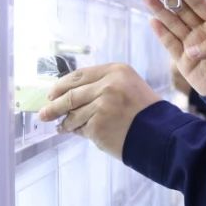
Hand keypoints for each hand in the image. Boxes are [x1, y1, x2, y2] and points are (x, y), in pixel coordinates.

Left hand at [37, 63, 159, 157]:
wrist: (161, 135)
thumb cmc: (144, 113)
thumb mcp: (127, 87)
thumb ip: (101, 86)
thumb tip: (68, 95)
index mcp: (115, 71)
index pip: (78, 75)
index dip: (61, 85)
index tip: (51, 94)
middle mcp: (108, 84)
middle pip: (71, 94)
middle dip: (54, 105)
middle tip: (44, 113)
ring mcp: (102, 105)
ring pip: (72, 114)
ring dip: (65, 122)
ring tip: (63, 127)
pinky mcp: (98, 124)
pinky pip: (79, 129)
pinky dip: (77, 132)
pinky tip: (79, 133)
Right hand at [143, 0, 205, 95]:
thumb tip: (191, 50)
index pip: (200, 4)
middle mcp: (202, 30)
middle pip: (182, 10)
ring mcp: (191, 44)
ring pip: (173, 24)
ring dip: (160, 11)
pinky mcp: (183, 59)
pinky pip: (170, 44)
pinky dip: (161, 33)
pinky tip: (153, 21)